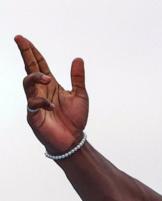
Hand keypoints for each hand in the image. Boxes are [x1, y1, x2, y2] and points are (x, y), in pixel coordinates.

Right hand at [15, 35, 88, 154]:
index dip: (32, 52)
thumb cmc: (75, 119)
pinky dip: (43, 102)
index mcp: (51, 85)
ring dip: (36, 78)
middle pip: (30, 68)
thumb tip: (78, 59)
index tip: (22, 39)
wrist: (73, 140)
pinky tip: (52, 106)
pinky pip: (33, 104)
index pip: (39, 64)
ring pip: (27, 83)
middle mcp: (41, 91)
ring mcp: (35, 102)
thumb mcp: (80, 95)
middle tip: (20, 40)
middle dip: (25, 54)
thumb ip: (77, 78)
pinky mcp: (34, 115)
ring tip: (47, 78)